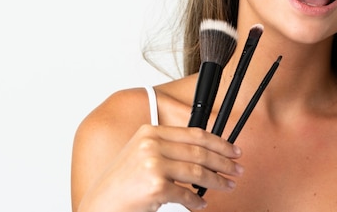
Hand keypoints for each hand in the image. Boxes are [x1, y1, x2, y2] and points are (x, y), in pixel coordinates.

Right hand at [76, 124, 242, 211]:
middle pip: (200, 152)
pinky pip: (186, 194)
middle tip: (237, 169)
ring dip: (217, 181)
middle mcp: (151, 144)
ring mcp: (152, 164)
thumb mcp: (142, 154)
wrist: (100, 205)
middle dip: (224, 162)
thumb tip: (205, 153)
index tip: (233, 150)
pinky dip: (197, 201)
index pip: (194, 134)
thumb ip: (169, 148)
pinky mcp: (155, 186)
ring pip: (198, 172)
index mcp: (150, 132)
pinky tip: (202, 203)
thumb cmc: (122, 184)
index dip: (218, 142)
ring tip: (228, 186)